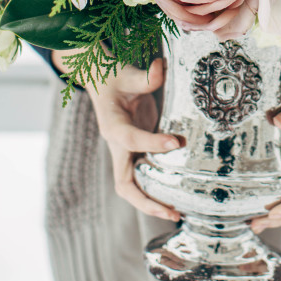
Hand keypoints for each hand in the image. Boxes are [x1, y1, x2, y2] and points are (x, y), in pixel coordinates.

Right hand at [51, 51, 181, 220]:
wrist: (102, 82)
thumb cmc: (114, 78)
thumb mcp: (126, 73)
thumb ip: (145, 76)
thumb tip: (161, 68)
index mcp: (112, 126)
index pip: (131, 139)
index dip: (152, 143)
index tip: (176, 142)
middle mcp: (116, 145)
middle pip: (124, 183)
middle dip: (146, 201)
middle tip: (173, 211)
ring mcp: (125, 153)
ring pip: (132, 187)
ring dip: (152, 202)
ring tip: (178, 213)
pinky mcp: (134, 153)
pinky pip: (142, 177)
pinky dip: (155, 190)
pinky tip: (176, 196)